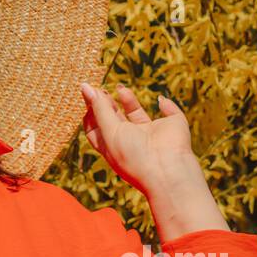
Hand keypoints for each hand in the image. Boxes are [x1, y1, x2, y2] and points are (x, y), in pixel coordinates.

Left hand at [79, 82, 202, 200]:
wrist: (167, 169)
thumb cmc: (134, 155)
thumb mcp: (110, 131)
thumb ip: (99, 109)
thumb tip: (85, 87)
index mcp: (113, 147)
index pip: (96, 129)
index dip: (90, 112)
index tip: (87, 95)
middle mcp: (131, 141)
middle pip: (114, 119)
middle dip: (106, 104)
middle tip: (100, 89)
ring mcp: (151, 134)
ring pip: (136, 114)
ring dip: (127, 100)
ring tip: (119, 89)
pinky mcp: (171, 126)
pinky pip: (170, 112)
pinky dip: (166, 104)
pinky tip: (160, 100)